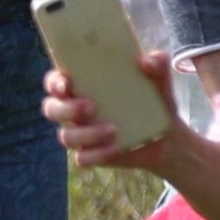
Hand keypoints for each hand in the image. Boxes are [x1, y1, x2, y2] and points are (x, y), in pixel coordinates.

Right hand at [42, 54, 183, 171]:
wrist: (168, 137)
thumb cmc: (154, 101)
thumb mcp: (160, 81)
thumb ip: (157, 64)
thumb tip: (147, 61)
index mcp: (82, 87)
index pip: (55, 82)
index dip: (54, 82)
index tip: (66, 83)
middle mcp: (74, 111)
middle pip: (52, 109)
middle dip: (66, 109)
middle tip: (92, 107)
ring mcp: (81, 134)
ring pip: (66, 136)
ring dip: (86, 134)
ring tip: (113, 130)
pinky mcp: (92, 154)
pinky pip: (83, 158)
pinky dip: (98, 154)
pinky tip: (116, 148)